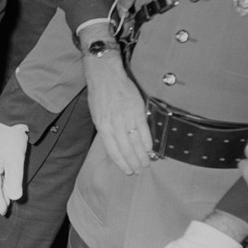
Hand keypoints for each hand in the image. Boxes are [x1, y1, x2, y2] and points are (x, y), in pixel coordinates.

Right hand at [0, 121, 28, 215]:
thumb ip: (14, 179)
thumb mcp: (15, 159)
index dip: (0, 201)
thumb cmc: (12, 137)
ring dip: (1, 190)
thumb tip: (14, 198)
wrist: (11, 117)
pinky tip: (6, 184)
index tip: (3, 212)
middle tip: (4, 209)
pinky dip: (2, 181)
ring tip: (5, 200)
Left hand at [83, 52, 151, 174]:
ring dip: (142, 155)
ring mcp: (126, 118)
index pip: (113, 150)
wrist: (106, 76)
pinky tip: (150, 149)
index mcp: (102, 127)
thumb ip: (106, 130)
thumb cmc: (99, 95)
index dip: (121, 162)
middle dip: (133, 162)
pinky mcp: (137, 110)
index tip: (127, 171)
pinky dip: (148, 141)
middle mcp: (114, 125)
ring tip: (146, 163)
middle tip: (139, 171)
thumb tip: (115, 144)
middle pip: (126, 149)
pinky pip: (144, 129)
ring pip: (135, 142)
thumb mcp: (97, 115)